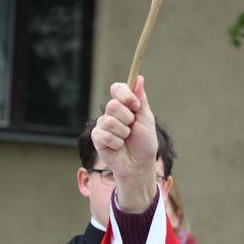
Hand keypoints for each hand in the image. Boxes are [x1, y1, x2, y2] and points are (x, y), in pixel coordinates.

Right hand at [92, 76, 157, 211]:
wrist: (139, 164)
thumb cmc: (144, 143)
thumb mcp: (146, 119)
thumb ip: (141, 100)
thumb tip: (139, 78)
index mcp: (124, 105)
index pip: (117, 89)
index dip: (125, 94)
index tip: (135, 105)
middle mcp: (111, 113)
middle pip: (113, 105)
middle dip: (127, 119)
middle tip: (132, 129)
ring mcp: (103, 125)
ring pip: (109, 121)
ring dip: (123, 133)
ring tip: (126, 139)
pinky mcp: (97, 138)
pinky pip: (104, 135)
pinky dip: (116, 143)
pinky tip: (118, 147)